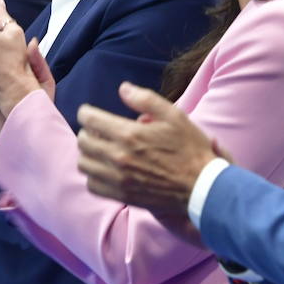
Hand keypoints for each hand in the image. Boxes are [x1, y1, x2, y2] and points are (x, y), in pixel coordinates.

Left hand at [76, 82, 214, 215]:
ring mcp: (118, 178)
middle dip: (86, 131)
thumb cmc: (189, 148)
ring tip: (99, 149)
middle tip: (96, 130)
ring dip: (87, 153)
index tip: (90, 112)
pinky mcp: (122, 195)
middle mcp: (118, 156)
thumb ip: (145, 99)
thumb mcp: (173, 115)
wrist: (201, 186)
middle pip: (83, 141)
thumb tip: (123, 88)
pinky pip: (92, 185)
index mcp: (129, 134)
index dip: (86, 112)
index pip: (89, 119)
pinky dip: (93, 175)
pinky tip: (104, 169)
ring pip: (83, 164)